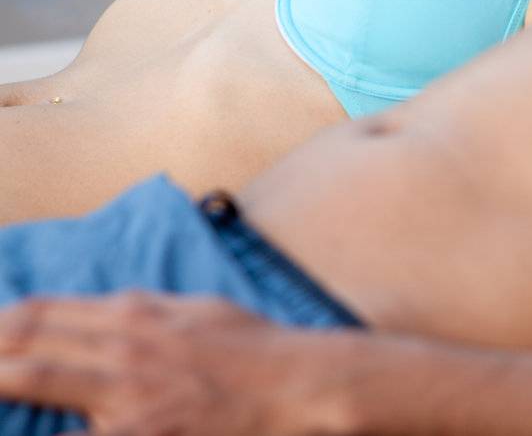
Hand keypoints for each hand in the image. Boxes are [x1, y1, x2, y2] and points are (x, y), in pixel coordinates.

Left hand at [0, 292, 353, 435]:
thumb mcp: (197, 311)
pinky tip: (25, 424)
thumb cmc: (255, 349)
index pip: (40, 311)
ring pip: (34, 377)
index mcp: (135, 314)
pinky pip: (74, 435)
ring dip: (3, 374)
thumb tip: (106, 311)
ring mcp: (126, 395)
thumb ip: (145, 311)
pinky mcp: (138, 434)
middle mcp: (122, 348)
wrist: (299, 386)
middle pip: (24, 339)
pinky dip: (46, 427)